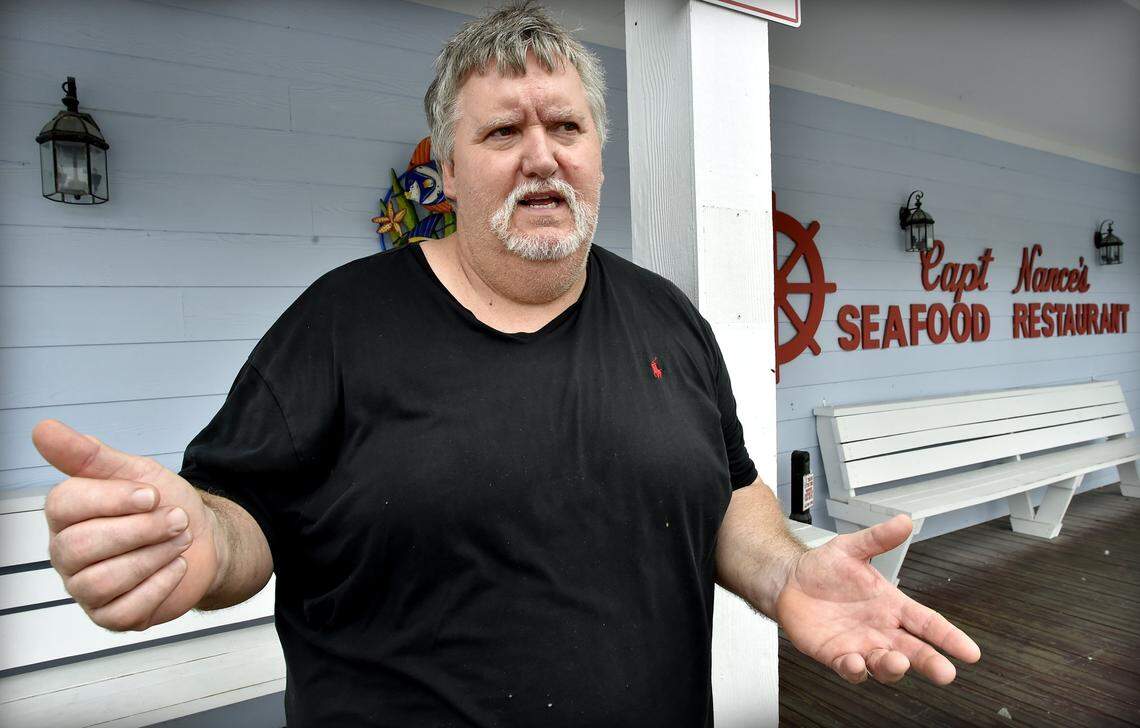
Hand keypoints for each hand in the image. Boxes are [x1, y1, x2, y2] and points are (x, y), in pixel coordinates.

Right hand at [31, 419, 222, 630]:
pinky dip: (159, 585)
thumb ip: (89, 455)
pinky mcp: (110, 616)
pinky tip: (176, 567)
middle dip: (140, 530)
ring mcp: (86, 588)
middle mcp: (67, 553)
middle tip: (177, 519)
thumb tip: (43, 430)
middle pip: (81, 546)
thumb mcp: (135, 471)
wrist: (203, 538)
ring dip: (153, 557)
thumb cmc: (164, 505)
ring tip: (180, 540)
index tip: (151, 493)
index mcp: (67, 515)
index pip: (63, 505)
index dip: (111, 499)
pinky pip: (124, 611)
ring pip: (103, 581)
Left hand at [775, 514, 980, 684]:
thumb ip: (878, 538)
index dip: (950, 637)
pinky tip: (856, 662)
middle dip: (931, 663)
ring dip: (893, 668)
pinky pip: (850, 669)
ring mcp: (860, 645)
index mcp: (892, 606)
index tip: (970, 652)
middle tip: (945, 673)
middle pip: (914, 651)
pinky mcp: (836, 655)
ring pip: (885, 665)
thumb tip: (904, 521)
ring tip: (897, 662)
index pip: (928, 624)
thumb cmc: (824, 567)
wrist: (790, 580)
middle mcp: (881, 630)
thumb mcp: (852, 548)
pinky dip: (856, 670)